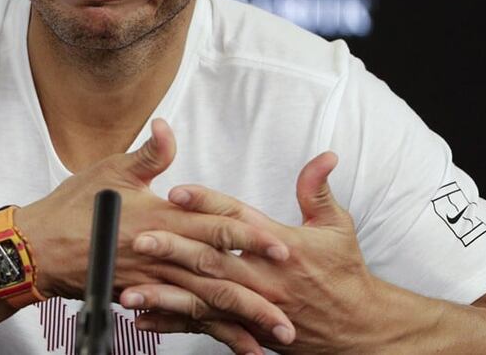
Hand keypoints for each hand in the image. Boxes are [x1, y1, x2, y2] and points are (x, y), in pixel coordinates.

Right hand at [14, 119, 296, 348]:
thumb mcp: (112, 170)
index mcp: (160, 219)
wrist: (36, 249)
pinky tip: (234, 342)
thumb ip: (149, 153)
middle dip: (256, 292)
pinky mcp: (143, 296)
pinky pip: (182, 318)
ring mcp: (152, 280)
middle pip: (217, 275)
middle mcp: (161, 254)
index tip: (280, 246)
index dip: (248, 236)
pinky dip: (210, 332)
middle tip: (290, 307)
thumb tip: (167, 127)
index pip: (212, 227)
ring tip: (272, 336)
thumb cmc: (73, 205)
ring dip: (240, 321)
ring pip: (204, 303)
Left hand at [119, 152, 394, 353]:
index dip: (205, 203)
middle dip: (173, 249)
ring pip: (201, 299)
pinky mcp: (246, 328)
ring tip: (129, 289)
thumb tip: (325, 155)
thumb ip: (318, 190)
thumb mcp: (337, 227)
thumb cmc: (344, 274)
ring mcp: (252, 306)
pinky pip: (205, 326)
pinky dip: (173, 323)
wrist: (356, 330)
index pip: (235, 219)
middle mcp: (263, 277)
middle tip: (139, 238)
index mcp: (280, 246)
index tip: (175, 191)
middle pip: (210, 259)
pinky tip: (144, 318)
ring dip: (164, 295)